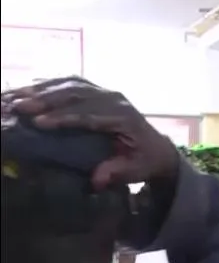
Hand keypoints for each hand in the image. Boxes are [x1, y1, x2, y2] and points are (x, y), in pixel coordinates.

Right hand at [8, 77, 177, 187]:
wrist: (157, 148)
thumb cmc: (145, 161)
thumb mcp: (135, 171)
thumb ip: (116, 172)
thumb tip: (97, 179)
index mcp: (125, 117)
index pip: (91, 115)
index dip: (64, 117)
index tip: (39, 123)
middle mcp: (116, 99)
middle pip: (78, 95)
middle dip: (46, 100)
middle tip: (19, 107)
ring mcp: (107, 92)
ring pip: (72, 86)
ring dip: (42, 90)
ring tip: (16, 96)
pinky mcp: (98, 91)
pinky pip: (72, 83)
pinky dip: (49, 85)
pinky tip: (28, 88)